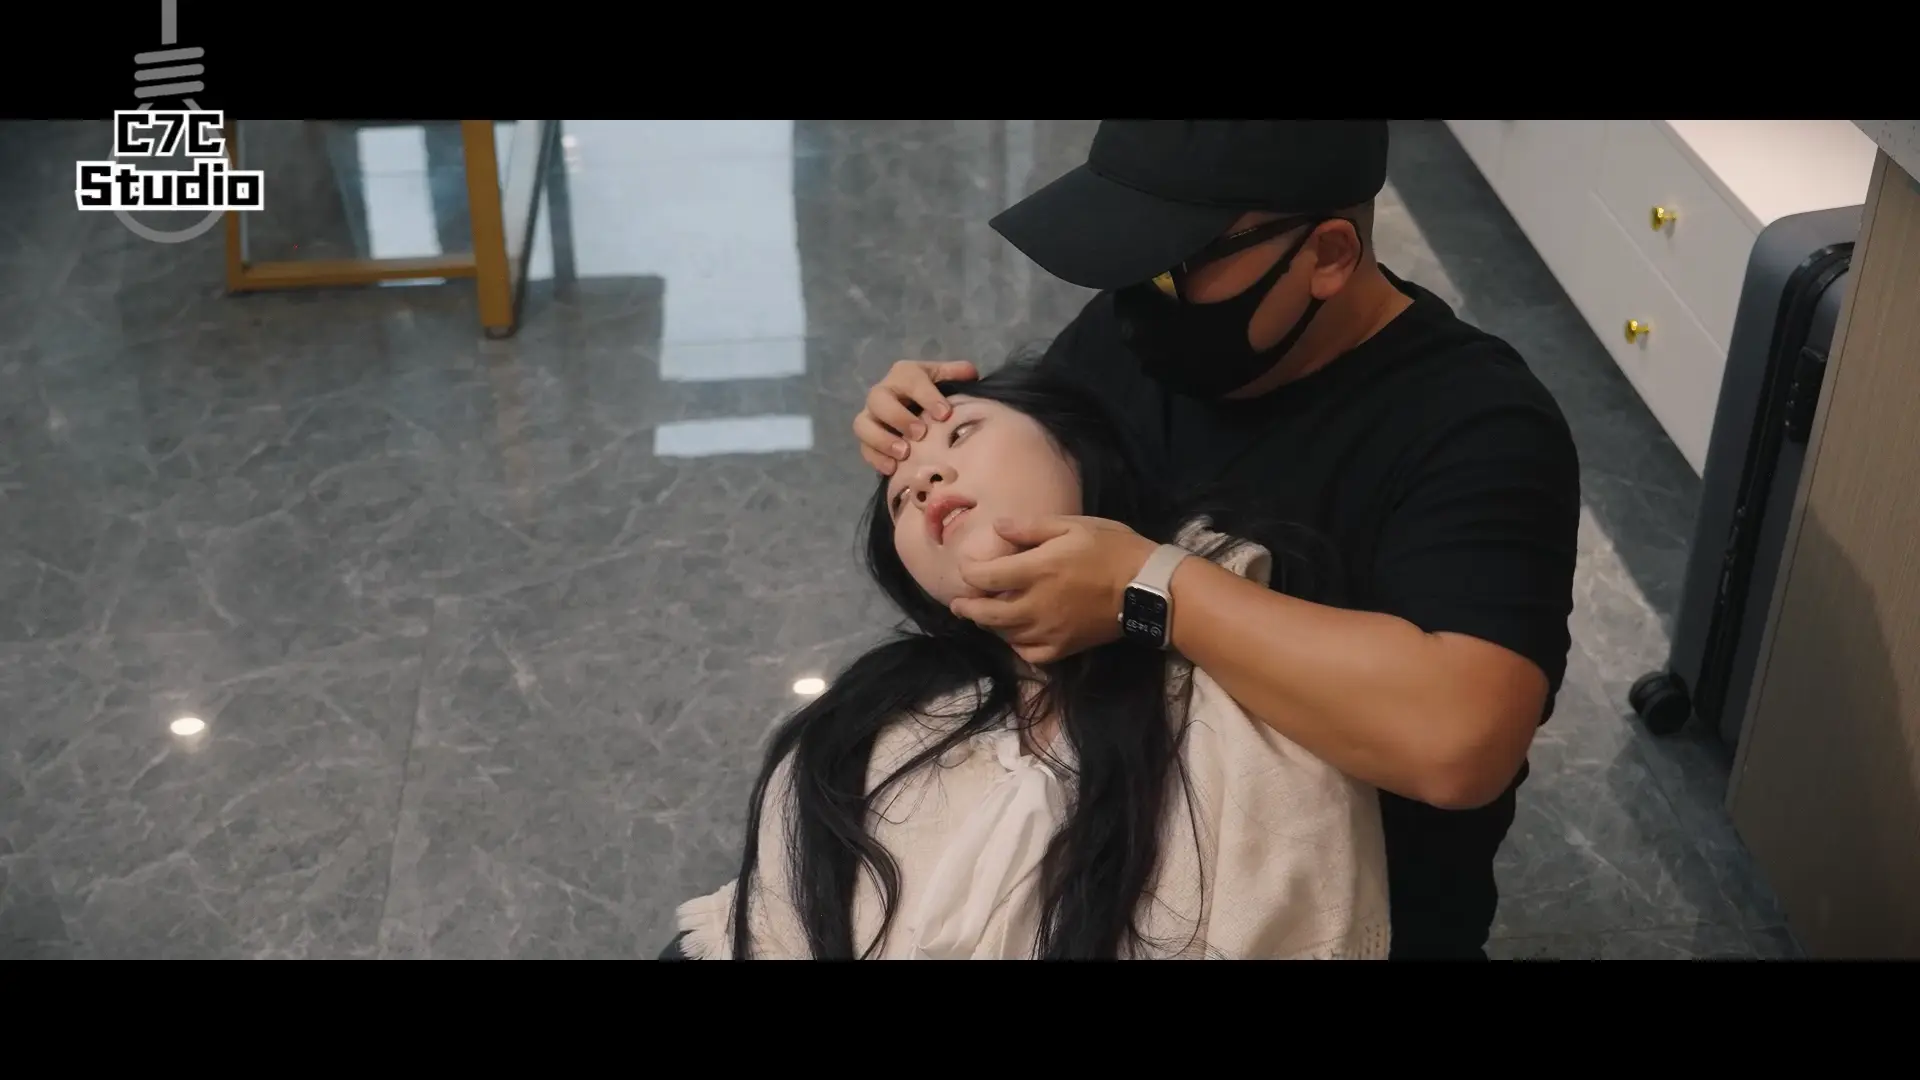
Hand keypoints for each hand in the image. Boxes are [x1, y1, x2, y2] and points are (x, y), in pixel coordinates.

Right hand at [852, 359, 979, 474]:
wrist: (919, 410)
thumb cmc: (934, 394)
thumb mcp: (944, 380)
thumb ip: (956, 374)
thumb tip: (970, 374)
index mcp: (904, 374)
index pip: (911, 380)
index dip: (927, 396)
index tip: (944, 414)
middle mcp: (882, 392)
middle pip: (878, 399)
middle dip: (898, 417)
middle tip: (920, 434)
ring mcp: (871, 416)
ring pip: (863, 424)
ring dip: (882, 439)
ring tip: (904, 453)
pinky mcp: (867, 439)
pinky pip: (864, 448)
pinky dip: (876, 459)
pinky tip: (893, 469)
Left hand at [950, 516, 1159, 665]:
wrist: (1148, 588)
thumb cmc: (1112, 549)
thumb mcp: (1073, 525)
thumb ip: (1031, 528)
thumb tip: (998, 528)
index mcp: (1036, 570)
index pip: (985, 577)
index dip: (968, 572)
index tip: (966, 568)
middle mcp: (1035, 605)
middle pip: (986, 614)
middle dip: (967, 608)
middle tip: (959, 603)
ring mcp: (1049, 631)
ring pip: (1005, 635)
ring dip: (990, 625)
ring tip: (986, 615)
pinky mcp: (1064, 647)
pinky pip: (1029, 654)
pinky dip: (1017, 646)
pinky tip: (1016, 636)